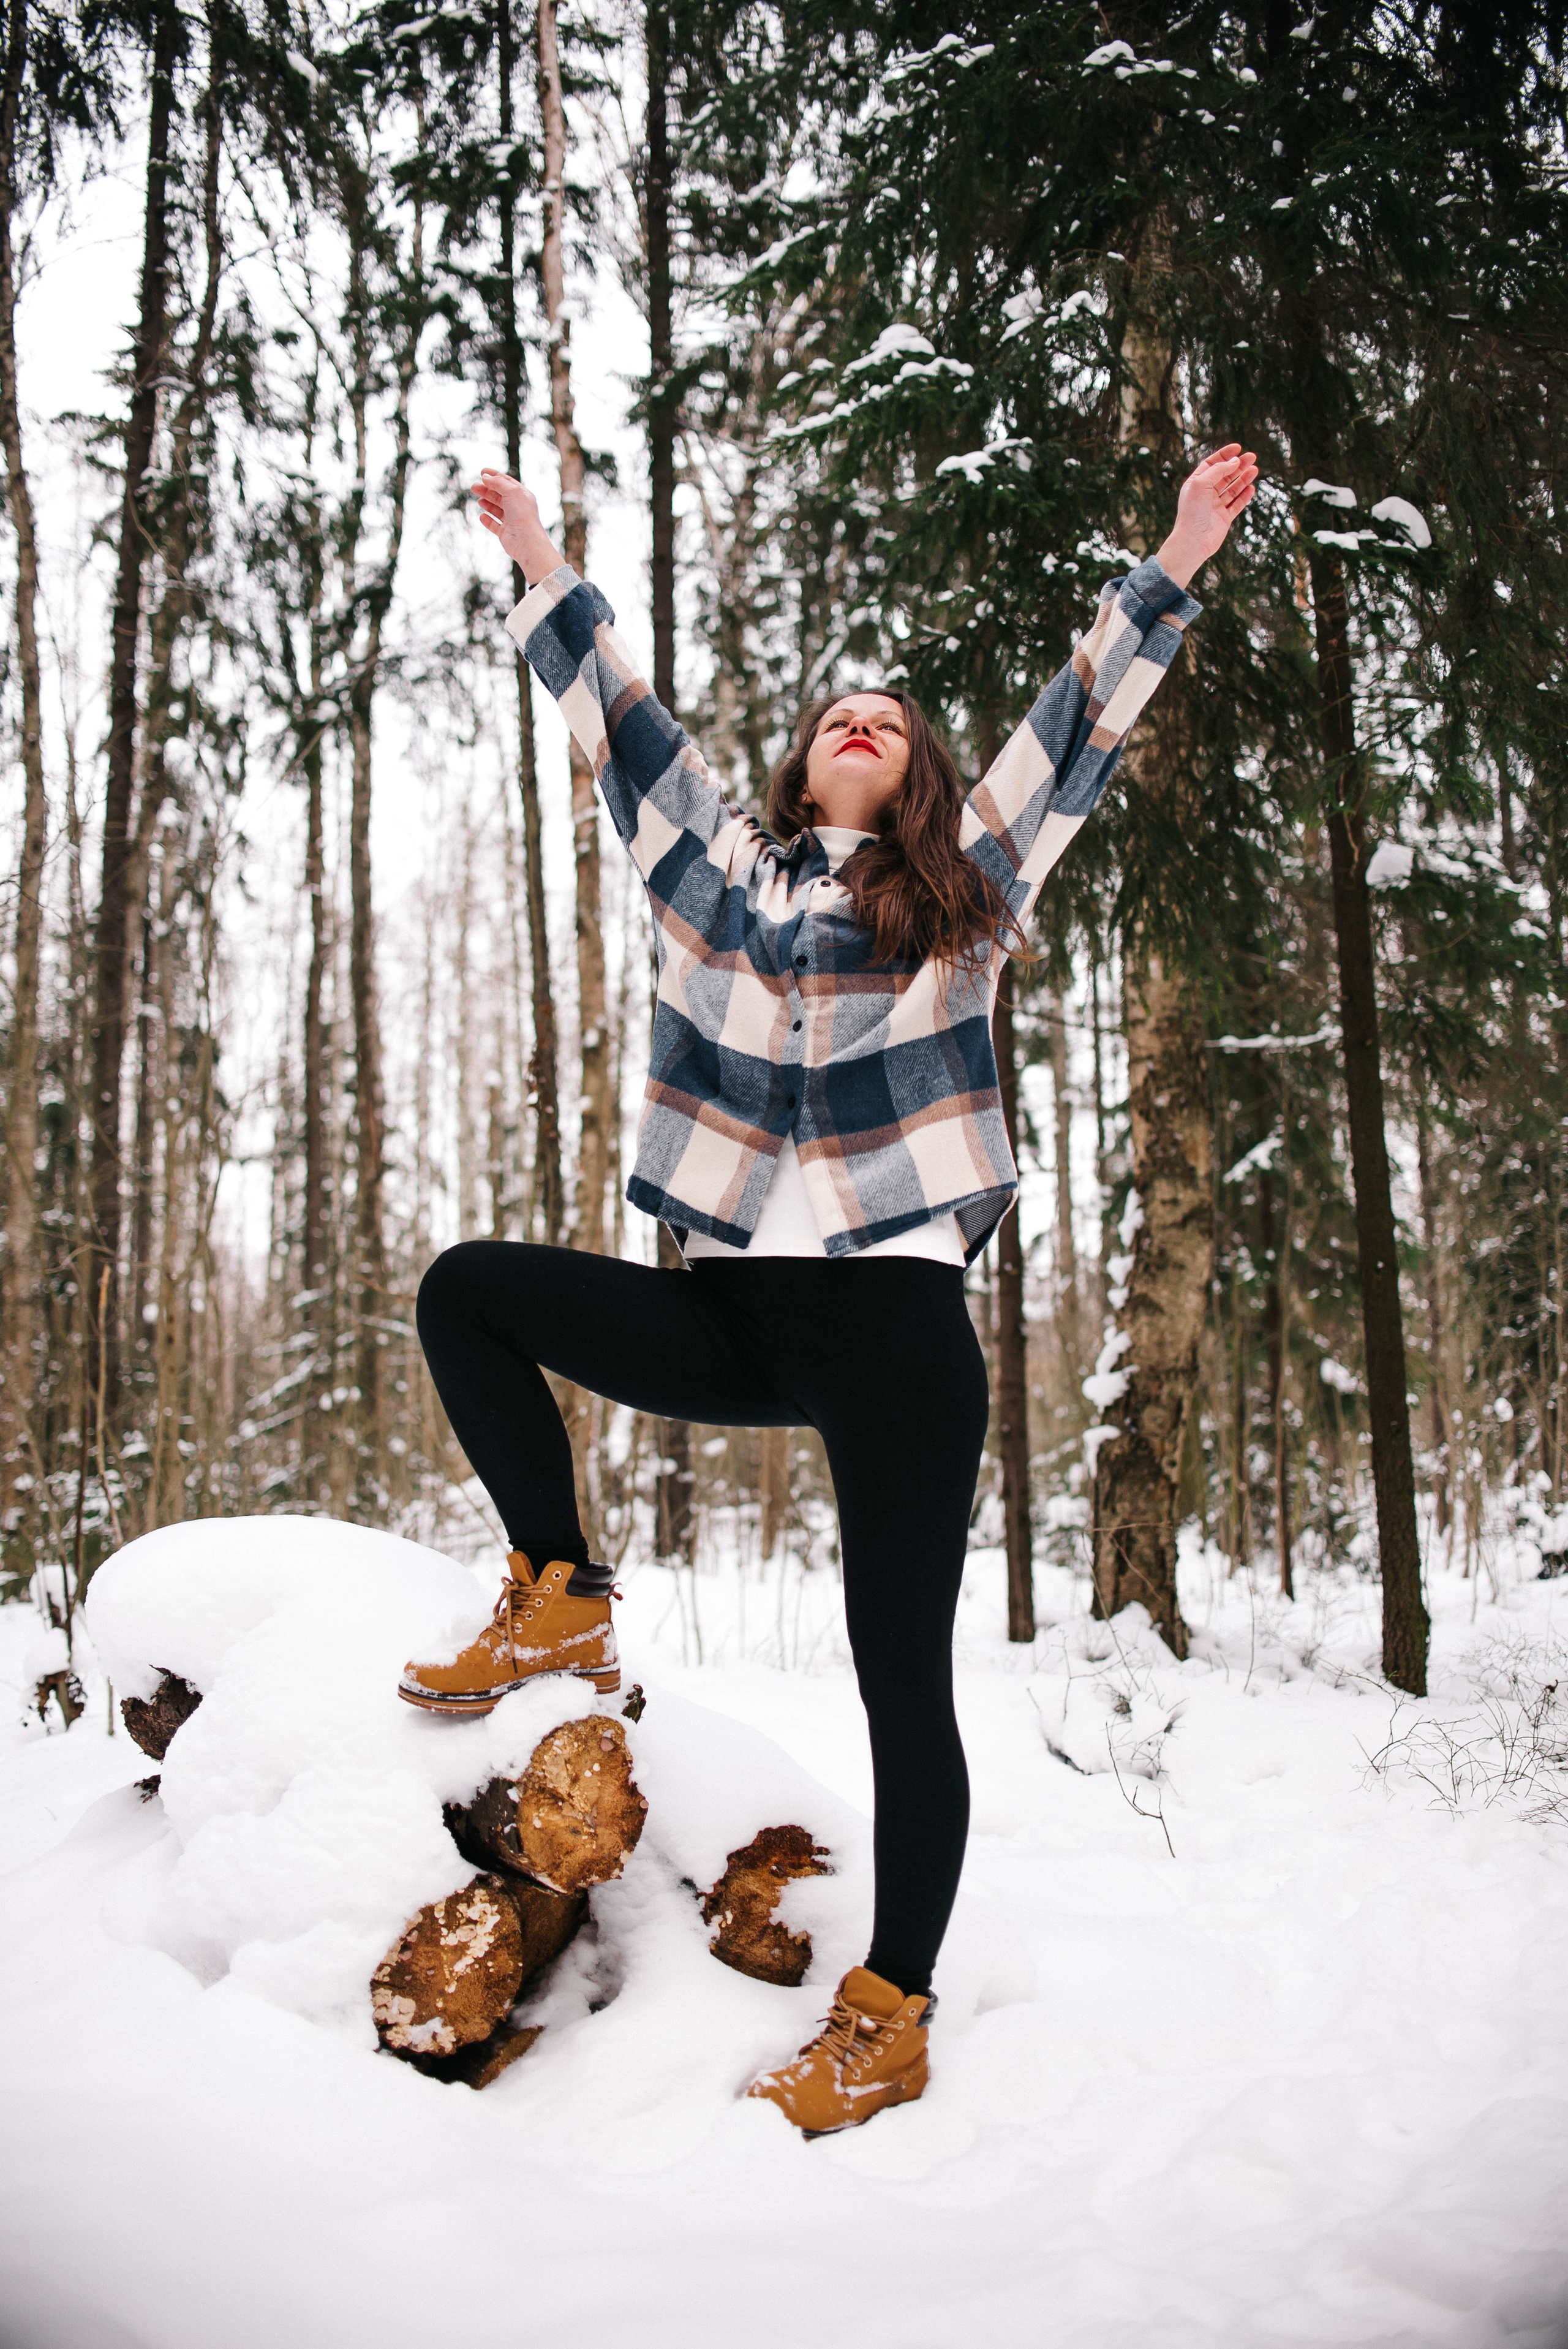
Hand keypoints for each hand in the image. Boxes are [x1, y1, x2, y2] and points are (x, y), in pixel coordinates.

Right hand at [470, 468, 565, 585]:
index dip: (494, 476)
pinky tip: (482, 516)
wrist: (526, 542)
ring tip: (479, 499)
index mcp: (522, 496)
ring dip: (487, 503)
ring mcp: (512, 521)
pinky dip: (488, 520)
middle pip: (500, 495)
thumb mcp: (511, 491)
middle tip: (473, 486)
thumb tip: (486, 477)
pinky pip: (495, 525)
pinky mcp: (506, 533)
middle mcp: (518, 508)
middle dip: (486, 489)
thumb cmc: (522, 515)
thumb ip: (498, 482)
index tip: (482, 472)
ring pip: (497, 509)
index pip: (507, 482)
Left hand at [1154, 444, 1259, 586]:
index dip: (1224, 455)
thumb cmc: (1192, 511)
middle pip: (1225, 475)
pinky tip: (1251, 488)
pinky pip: (1236, 504)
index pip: (1212, 464)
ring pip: (1232, 489)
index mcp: (1197, 484)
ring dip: (1244, 478)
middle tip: (1252, 457)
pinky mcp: (1224, 519)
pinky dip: (1244, 496)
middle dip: (1238, 465)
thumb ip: (1218, 470)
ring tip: (1255, 469)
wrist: (1193, 541)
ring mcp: (1215, 506)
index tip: (1238, 448)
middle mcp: (1206, 494)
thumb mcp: (1201, 483)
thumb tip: (1234, 461)